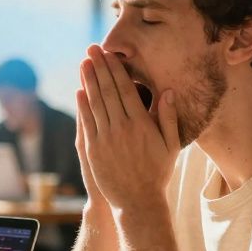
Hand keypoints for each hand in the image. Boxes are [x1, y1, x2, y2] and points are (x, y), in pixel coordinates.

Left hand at [76, 45, 178, 214]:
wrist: (137, 201)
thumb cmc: (157, 173)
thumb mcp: (171, 145)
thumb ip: (168, 118)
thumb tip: (168, 92)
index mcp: (141, 124)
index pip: (126, 89)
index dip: (116, 69)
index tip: (110, 54)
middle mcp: (122, 127)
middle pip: (108, 91)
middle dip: (99, 67)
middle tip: (92, 49)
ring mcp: (105, 138)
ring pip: (95, 103)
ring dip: (88, 81)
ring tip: (84, 63)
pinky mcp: (93, 149)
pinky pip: (87, 121)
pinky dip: (82, 104)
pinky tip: (80, 90)